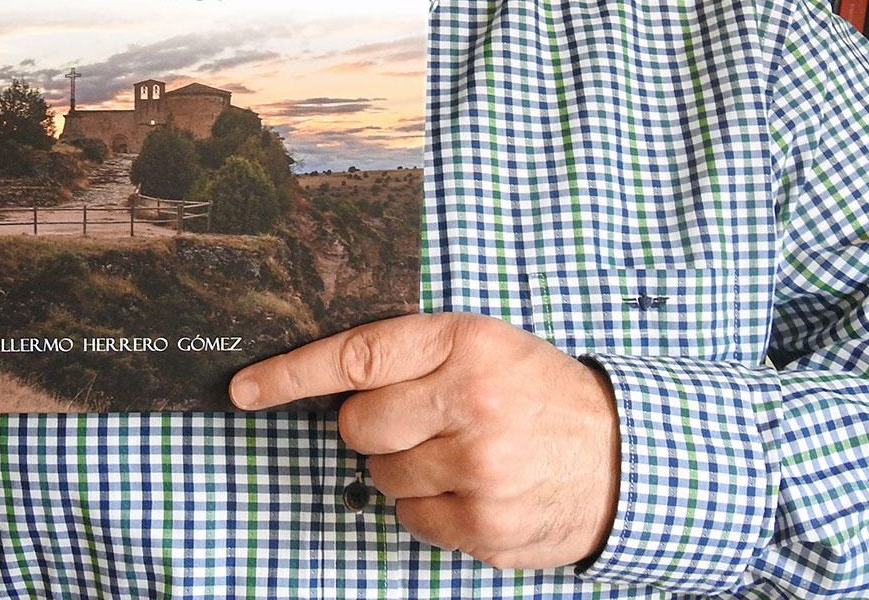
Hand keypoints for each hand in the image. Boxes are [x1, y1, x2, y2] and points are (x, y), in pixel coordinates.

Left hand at [229, 312, 619, 569]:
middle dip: (374, 429)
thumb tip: (327, 381)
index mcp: (466, 342)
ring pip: (380, 476)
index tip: (245, 388)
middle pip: (358, 424)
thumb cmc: (541, 396)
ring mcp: (479, 467)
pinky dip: (429, 509)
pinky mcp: (485, 524)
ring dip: (405, 471)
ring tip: (460, 456)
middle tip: (423, 423)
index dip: (291, 373)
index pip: (356, 356)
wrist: (624, 456)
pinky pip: (410, 520)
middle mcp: (470, 400)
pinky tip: (471, 491)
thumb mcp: (488, 347)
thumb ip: (415, 356)